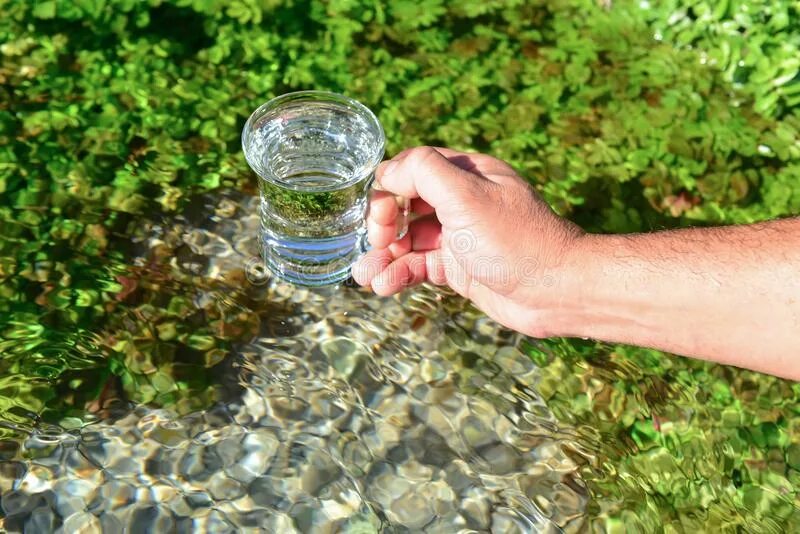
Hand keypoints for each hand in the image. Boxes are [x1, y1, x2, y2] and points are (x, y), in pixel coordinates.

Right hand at [352, 146, 583, 336]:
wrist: (556, 291)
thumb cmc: (515, 240)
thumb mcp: (466, 195)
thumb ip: (423, 171)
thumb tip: (387, 172)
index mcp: (466, 174)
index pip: (413, 169)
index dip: (390, 189)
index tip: (382, 214)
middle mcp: (462, 202)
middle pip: (406, 205)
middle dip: (384, 224)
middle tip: (379, 243)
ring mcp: (460, 237)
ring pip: (409, 240)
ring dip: (385, 256)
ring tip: (365, 276)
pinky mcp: (460, 269)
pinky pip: (420, 267)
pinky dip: (400, 275)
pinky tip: (384, 286)